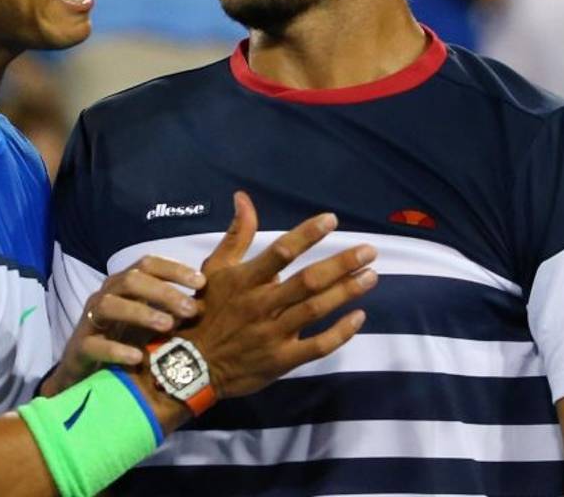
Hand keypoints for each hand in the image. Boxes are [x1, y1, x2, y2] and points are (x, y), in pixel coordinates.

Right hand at [45, 256, 205, 394]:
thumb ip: (174, 307)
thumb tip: (211, 300)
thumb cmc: (125, 339)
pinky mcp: (80, 347)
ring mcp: (91, 320)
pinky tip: (138, 357)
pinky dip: (116, 349)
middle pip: (131, 280)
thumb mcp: (151, 320)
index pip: (147, 264)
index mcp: (124, 285)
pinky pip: (94, 344)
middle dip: (163, 292)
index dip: (174, 269)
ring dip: (141, 312)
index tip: (201, 282)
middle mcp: (106, 295)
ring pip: (110, 305)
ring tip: (168, 326)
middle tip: (191, 309)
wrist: (86, 372)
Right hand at [182, 191, 377, 399]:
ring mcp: (272, 334)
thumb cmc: (206, 311)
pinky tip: (358, 316)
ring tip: (371, 276)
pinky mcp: (281, 360)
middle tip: (369, 251)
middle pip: (307, 281)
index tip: (332, 219)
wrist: (193, 365)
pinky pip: (317, 346)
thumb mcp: (215, 269)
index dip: (307, 234)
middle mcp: (261, 305)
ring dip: (346, 292)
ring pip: (315, 310)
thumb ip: (236, 235)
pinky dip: (340, 332)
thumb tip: (243, 198)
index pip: (281, 251)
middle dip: (341, 264)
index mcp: (245, 280)